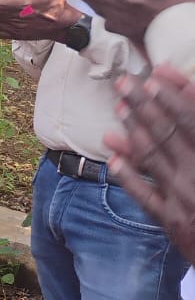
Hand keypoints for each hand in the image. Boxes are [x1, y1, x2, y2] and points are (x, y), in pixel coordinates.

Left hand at [104, 65, 194, 262]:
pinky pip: (144, 196)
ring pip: (153, 158)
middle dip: (144, 104)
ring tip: (118, 107)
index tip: (155, 75)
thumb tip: (190, 90)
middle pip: (168, 132)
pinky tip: (113, 157)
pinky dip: (128, 176)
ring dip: (133, 129)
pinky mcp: (172, 223)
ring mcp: (184, 200)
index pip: (194, 121)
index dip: (173, 96)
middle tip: (124, 81)